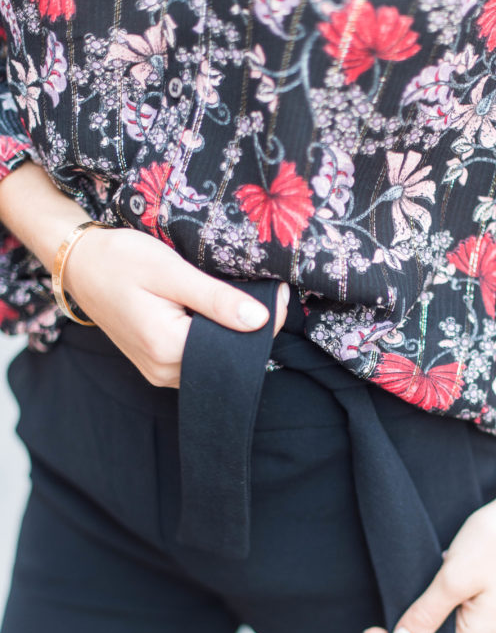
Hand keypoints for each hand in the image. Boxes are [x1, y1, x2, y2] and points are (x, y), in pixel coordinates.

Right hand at [64, 225, 289, 388]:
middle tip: (269, 295)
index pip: (234, 348)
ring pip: (213, 363)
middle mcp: (163, 371)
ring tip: (244, 302)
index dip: (264, 323)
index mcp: (167, 348)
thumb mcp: (170, 271)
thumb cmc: (120, 259)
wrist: (79, 264)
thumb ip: (215, 299)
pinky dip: (211, 340)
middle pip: (225, 360)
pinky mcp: (158, 366)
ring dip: (231, 336)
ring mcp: (159, 373)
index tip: (279, 294)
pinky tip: (218, 316)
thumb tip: (261, 320)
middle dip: (251, 331)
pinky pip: (196, 360)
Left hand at [362, 474, 495, 632]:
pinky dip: (442, 594)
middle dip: (412, 628)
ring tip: (411, 587)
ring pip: (450, 622)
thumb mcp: (453, 579)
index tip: (370, 630)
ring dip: (427, 608)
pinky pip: (461, 605)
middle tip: (388, 603)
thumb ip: (426, 615)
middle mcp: (493, 631)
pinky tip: (436, 573)